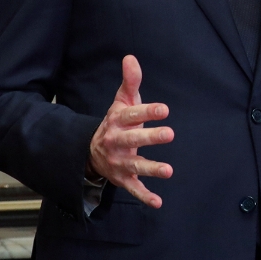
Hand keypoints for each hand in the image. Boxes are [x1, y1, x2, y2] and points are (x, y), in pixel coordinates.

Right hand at [87, 55, 173, 208]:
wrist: (90, 152)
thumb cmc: (116, 122)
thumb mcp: (120, 102)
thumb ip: (129, 81)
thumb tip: (131, 57)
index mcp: (116, 121)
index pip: (132, 115)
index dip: (147, 111)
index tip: (165, 109)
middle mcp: (116, 142)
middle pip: (132, 139)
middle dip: (150, 138)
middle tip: (170, 134)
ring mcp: (119, 162)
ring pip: (134, 166)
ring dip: (151, 169)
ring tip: (169, 171)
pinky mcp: (122, 179)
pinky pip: (133, 188)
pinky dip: (144, 196)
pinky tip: (158, 202)